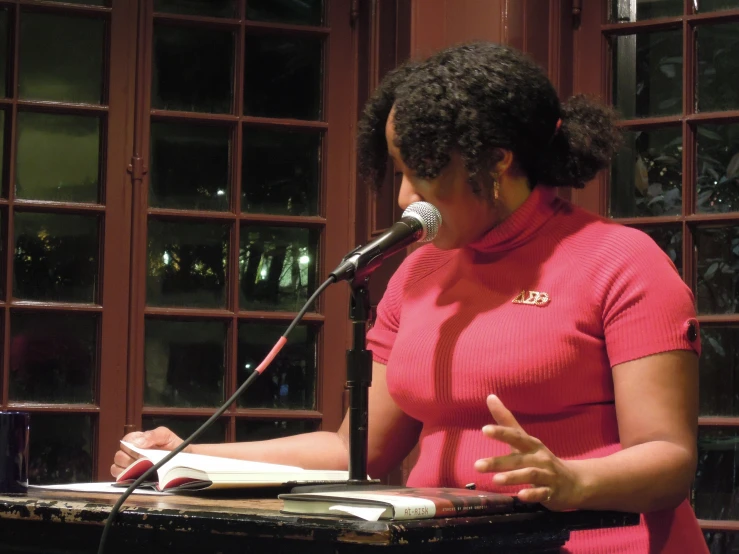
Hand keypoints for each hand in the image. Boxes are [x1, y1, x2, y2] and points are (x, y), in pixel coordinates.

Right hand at [110, 427, 185, 477]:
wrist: (185, 460)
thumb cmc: (174, 446)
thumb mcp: (165, 436)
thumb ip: (152, 435)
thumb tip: (136, 443)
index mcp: (137, 440)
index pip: (124, 442)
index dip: (131, 446)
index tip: (142, 451)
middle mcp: (131, 453)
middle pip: (119, 456)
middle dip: (130, 459)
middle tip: (144, 461)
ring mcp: (130, 467)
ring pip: (116, 468)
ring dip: (128, 469)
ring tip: (143, 469)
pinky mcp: (131, 478)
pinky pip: (121, 479)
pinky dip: (126, 478)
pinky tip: (138, 476)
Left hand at [474, 395, 582, 510]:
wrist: (574, 482)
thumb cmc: (541, 459)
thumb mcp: (525, 441)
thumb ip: (506, 422)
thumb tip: (489, 396)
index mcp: (531, 445)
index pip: (515, 436)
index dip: (501, 432)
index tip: (484, 430)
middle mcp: (539, 458)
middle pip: (518, 458)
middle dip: (498, 462)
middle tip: (477, 465)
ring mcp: (547, 475)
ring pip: (530, 475)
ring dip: (514, 477)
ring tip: (496, 480)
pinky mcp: (551, 492)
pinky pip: (542, 494)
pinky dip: (532, 494)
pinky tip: (520, 496)